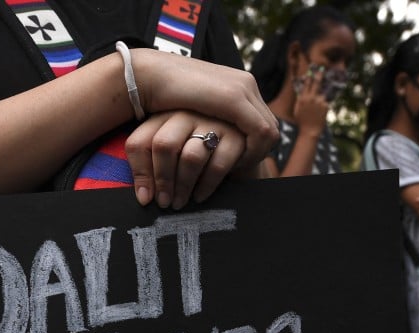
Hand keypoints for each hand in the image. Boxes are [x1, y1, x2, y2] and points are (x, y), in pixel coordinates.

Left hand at [126, 112, 244, 209]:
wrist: (242, 142)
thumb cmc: (197, 154)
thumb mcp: (171, 157)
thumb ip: (150, 170)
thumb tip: (144, 198)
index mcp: (162, 116)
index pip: (140, 142)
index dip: (140, 173)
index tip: (146, 198)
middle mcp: (186, 113)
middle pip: (164, 145)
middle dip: (163, 180)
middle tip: (165, 202)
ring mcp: (213, 121)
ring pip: (191, 157)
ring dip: (183, 185)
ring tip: (180, 202)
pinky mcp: (237, 135)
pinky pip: (218, 164)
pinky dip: (207, 185)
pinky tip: (200, 196)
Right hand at [132, 49, 278, 168]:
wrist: (148, 76)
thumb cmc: (162, 97)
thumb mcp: (195, 109)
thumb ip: (210, 118)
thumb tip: (215, 139)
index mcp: (237, 84)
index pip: (262, 119)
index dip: (254, 145)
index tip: (237, 162)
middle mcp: (245, 83)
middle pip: (270, 125)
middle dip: (259, 152)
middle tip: (240, 170)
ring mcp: (242, 88)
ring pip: (270, 130)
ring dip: (256, 155)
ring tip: (237, 170)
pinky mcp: (234, 98)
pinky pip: (260, 132)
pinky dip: (252, 151)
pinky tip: (234, 164)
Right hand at [292, 67, 330, 135]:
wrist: (309, 131)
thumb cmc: (302, 121)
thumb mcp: (297, 109)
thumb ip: (300, 99)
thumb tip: (301, 90)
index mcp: (303, 98)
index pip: (307, 84)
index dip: (309, 77)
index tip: (311, 71)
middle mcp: (311, 98)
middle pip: (316, 83)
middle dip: (319, 75)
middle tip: (322, 69)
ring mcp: (319, 101)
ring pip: (322, 94)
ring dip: (321, 97)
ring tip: (318, 105)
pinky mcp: (326, 105)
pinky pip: (326, 103)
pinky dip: (324, 106)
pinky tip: (320, 114)